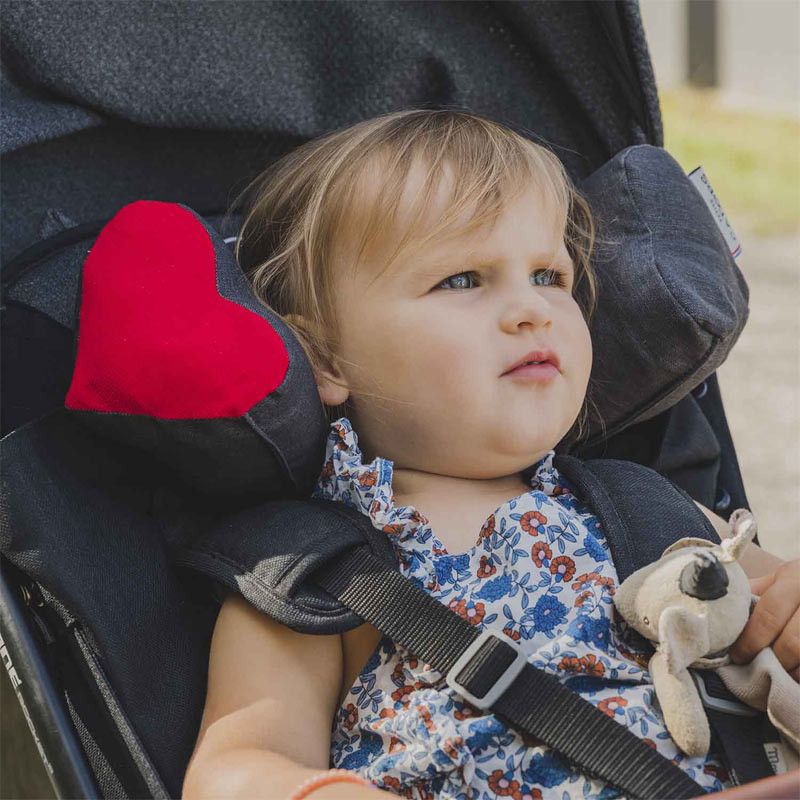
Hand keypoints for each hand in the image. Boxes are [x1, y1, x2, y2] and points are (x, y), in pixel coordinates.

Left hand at [730, 559, 799, 680]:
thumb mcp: (785, 576)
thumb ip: (757, 590)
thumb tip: (721, 606)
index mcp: (796, 580)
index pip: (769, 614)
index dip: (751, 640)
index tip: (737, 656)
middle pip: (793, 643)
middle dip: (772, 661)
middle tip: (756, 669)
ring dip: (792, 673)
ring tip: (779, 675)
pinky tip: (796, 676)